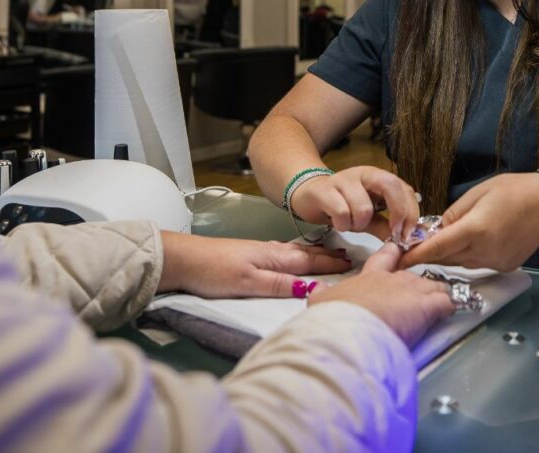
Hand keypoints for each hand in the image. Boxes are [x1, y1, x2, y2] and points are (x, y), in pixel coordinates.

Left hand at [158, 234, 351, 297]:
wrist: (183, 259)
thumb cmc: (214, 271)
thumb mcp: (249, 283)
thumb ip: (281, 284)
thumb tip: (314, 287)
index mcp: (276, 257)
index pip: (312, 261)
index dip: (333, 264)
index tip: (355, 265)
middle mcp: (272, 251)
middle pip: (307, 253)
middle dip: (329, 256)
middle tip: (350, 257)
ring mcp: (261, 251)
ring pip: (296, 252)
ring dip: (315, 254)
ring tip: (331, 254)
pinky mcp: (250, 256)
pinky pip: (284, 253)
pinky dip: (298, 254)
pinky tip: (295, 256)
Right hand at [290, 165, 420, 240]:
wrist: (308, 195)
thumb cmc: (342, 205)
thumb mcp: (369, 217)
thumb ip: (386, 226)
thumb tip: (406, 241)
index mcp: (379, 178)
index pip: (405, 189)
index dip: (411, 212)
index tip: (408, 234)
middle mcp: (364, 174)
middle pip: (390, 185)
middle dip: (397, 212)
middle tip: (393, 234)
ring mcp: (343, 180)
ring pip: (363, 207)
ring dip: (360, 224)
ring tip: (352, 224)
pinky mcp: (324, 190)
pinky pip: (341, 213)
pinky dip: (343, 225)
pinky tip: (339, 223)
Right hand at [308, 242, 453, 347]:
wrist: (348, 333)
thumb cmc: (334, 318)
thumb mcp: (321, 303)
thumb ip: (322, 293)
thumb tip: (318, 289)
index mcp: (368, 277)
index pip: (385, 258)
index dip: (393, 255)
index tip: (398, 252)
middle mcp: (392, 280)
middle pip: (412, 276)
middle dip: (417, 285)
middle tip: (418, 296)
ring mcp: (412, 291)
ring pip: (433, 285)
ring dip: (436, 295)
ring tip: (440, 304)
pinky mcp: (428, 307)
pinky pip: (447, 301)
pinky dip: (451, 306)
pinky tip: (451, 311)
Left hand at [398, 173, 538, 271]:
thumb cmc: (513, 190)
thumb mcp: (477, 194)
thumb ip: (453, 214)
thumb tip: (436, 230)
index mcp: (475, 230)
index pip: (437, 247)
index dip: (414, 254)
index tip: (397, 258)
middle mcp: (484, 251)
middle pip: (446, 258)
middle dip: (427, 254)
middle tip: (410, 247)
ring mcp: (496, 262)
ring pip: (460, 263)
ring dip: (447, 255)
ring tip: (437, 243)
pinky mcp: (505, 267)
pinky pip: (477, 263)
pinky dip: (466, 256)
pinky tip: (467, 243)